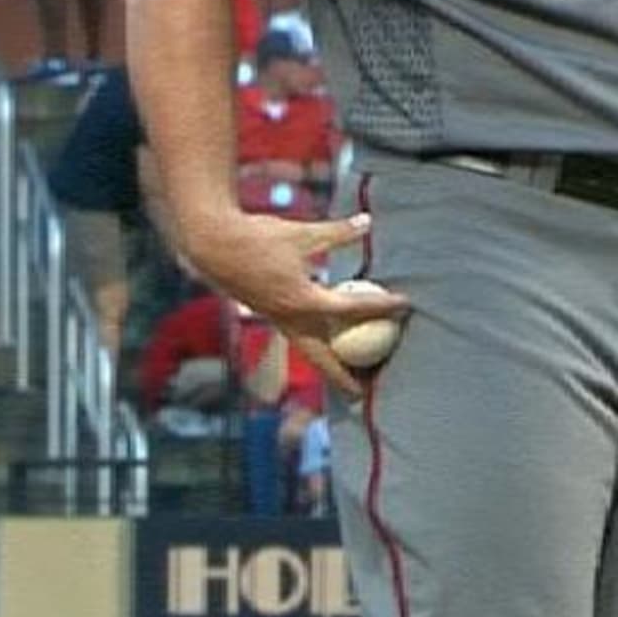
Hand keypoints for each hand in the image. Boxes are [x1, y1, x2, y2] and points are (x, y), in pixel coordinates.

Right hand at [166, 207, 402, 390]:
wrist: (214, 246)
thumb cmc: (259, 238)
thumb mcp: (303, 234)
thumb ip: (338, 233)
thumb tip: (367, 221)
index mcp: (304, 300)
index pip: (351, 308)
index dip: (380, 306)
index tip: (403, 305)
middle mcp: (291, 318)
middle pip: (322, 357)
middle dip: (341, 377)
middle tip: (360, 395)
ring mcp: (278, 320)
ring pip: (307, 351)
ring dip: (326, 366)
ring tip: (344, 382)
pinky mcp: (269, 315)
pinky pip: (297, 338)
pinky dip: (313, 345)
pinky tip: (325, 344)